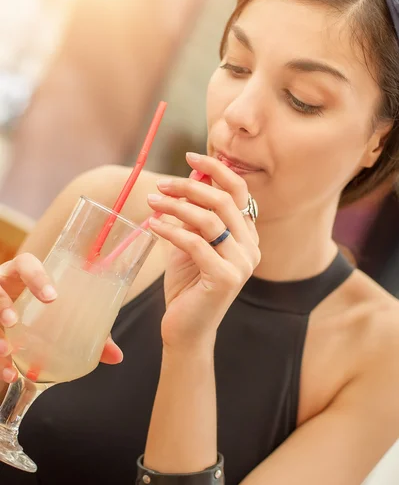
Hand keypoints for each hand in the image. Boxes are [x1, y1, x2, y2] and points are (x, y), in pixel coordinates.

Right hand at [0, 253, 122, 382]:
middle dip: (2, 305)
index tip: (52, 297)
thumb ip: (91, 331)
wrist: (24, 319)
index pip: (26, 263)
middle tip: (14, 322)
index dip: (36, 276)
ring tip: (7, 352)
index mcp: (25, 274)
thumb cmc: (48, 309)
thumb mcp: (65, 313)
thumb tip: (116, 356)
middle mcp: (3, 286)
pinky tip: (10, 374)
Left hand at [147, 152, 260, 350]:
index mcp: (247, 235)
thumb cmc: (187, 284)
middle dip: (189, 186)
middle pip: (224, 201)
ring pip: (210, 220)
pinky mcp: (226, 278)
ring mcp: (242, 264)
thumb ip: (194, 213)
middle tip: (160, 185)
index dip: (216, 169)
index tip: (189, 154)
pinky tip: (152, 226)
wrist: (186, 329)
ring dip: (176, 206)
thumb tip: (187, 176)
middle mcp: (252, 247)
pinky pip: (195, 243)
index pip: (238, 191)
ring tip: (151, 203)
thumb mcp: (190, 241)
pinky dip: (171, 230)